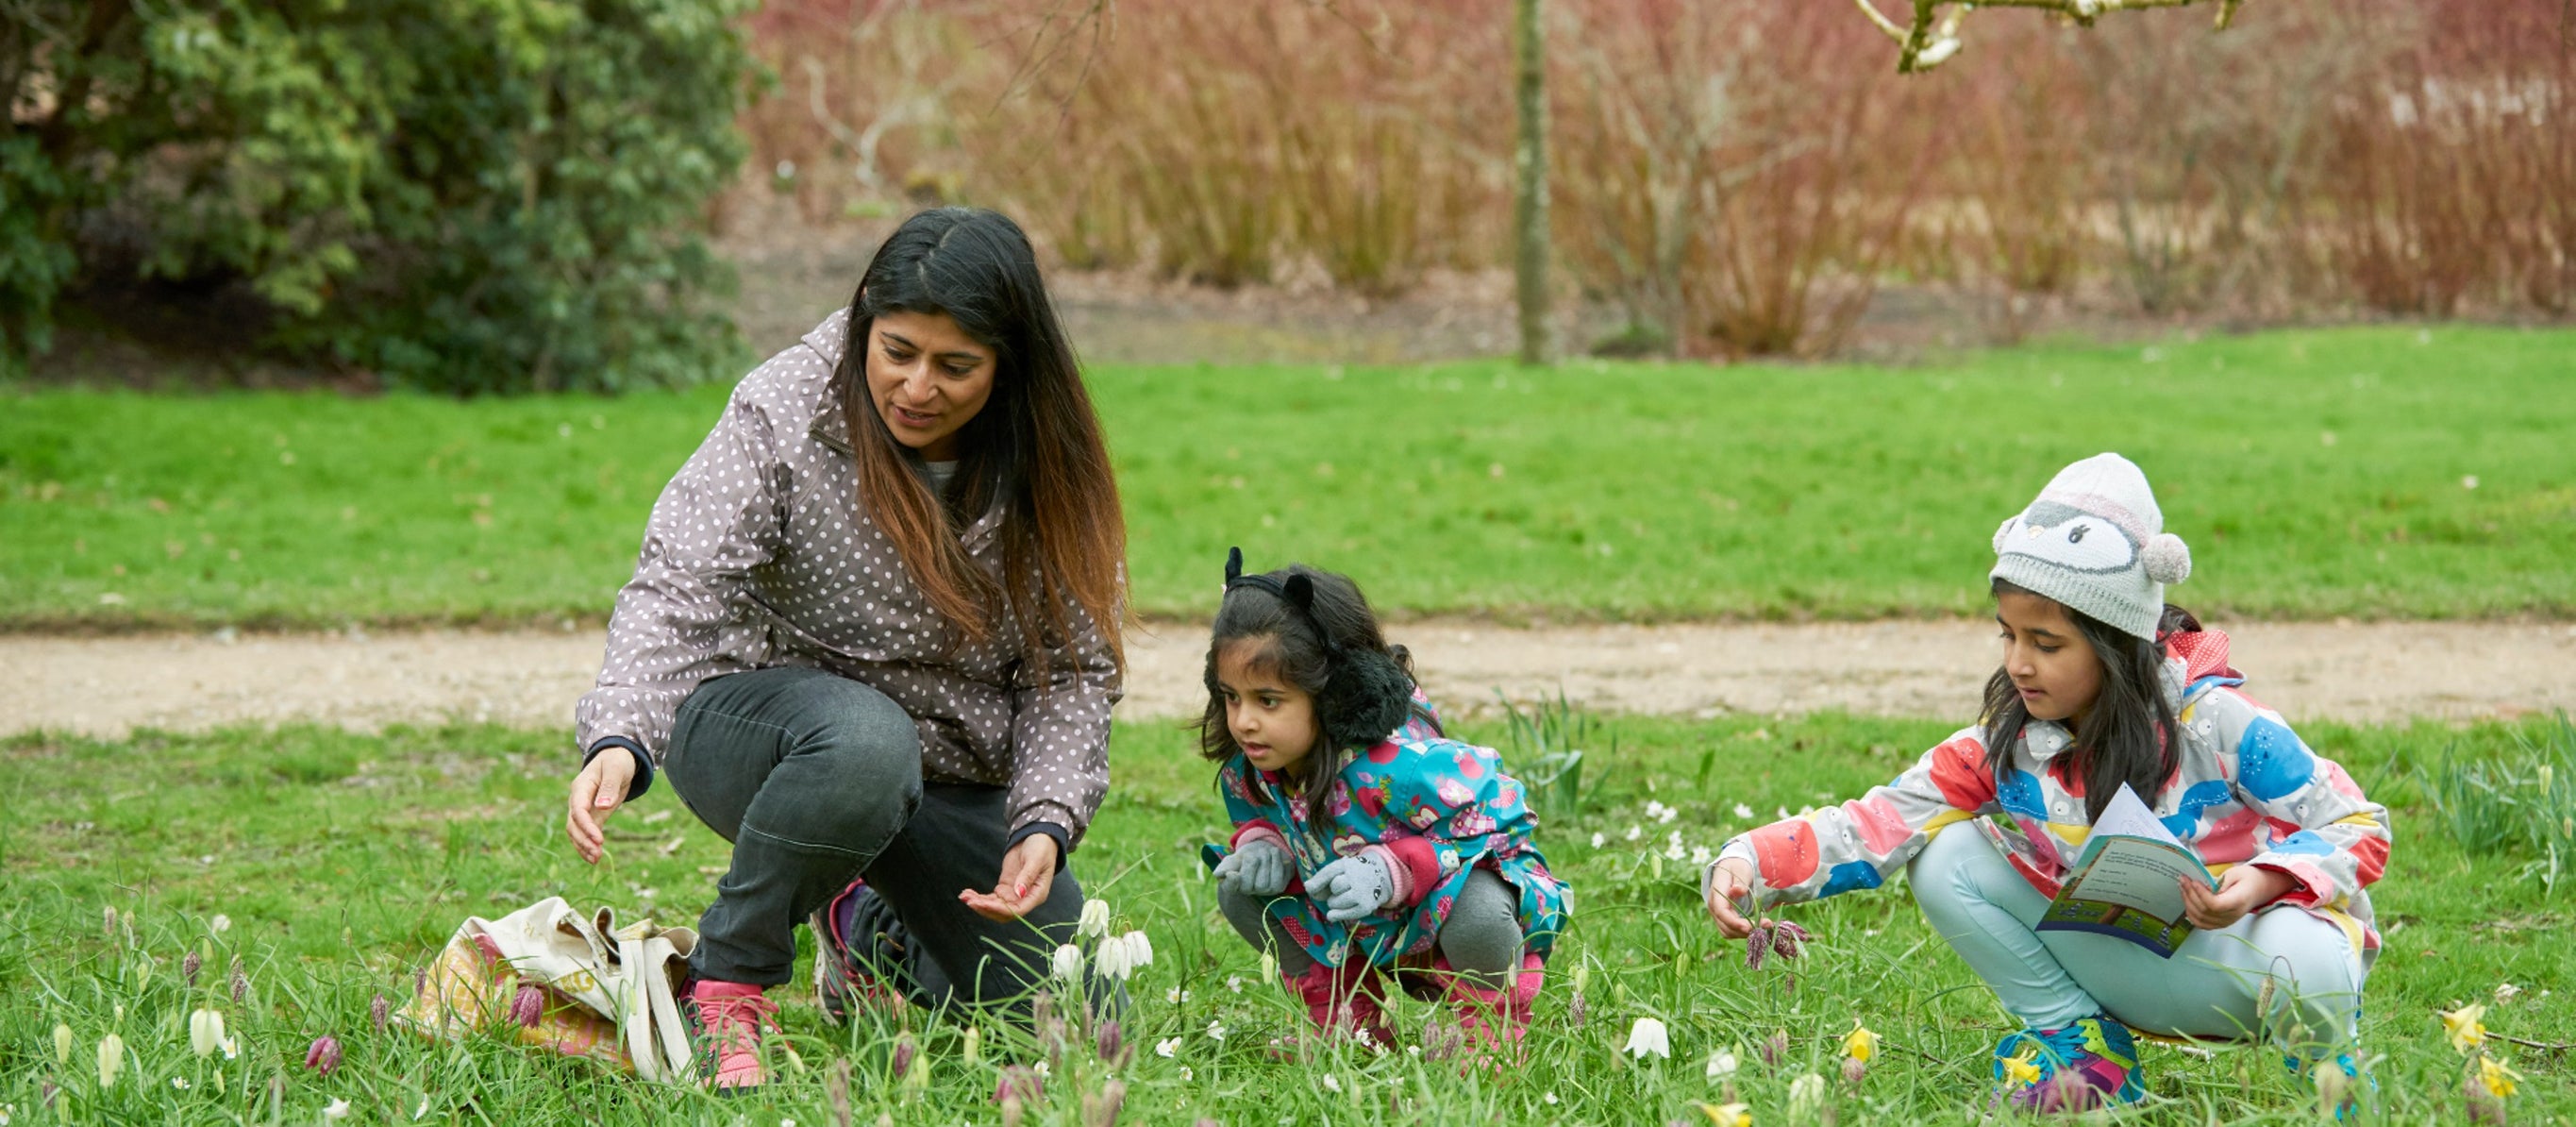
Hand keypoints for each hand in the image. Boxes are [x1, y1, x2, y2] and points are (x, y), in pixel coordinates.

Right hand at [566, 751, 636, 864]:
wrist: (618, 757)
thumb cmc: (617, 760)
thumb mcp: (616, 769)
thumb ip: (609, 786)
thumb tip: (602, 805)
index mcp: (581, 787)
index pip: (578, 810)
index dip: (586, 826)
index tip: (599, 840)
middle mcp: (577, 799)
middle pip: (573, 824)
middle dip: (583, 840)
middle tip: (597, 854)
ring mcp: (583, 808)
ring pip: (576, 831)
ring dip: (583, 846)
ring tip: (595, 860)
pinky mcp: (592, 815)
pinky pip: (585, 833)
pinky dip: (587, 845)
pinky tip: (594, 858)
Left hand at [958, 833, 1060, 921]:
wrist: (1037, 837)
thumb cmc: (1041, 848)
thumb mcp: (1036, 859)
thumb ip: (1027, 876)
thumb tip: (1018, 893)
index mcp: (1037, 895)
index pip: (1018, 910)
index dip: (1000, 909)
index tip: (983, 903)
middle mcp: (1025, 899)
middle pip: (1004, 913)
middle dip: (986, 908)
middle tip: (970, 900)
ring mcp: (1014, 894)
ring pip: (995, 907)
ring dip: (980, 904)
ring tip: (964, 896)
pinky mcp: (1005, 888)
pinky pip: (991, 899)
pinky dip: (979, 898)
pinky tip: (967, 893)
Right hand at [1212, 839, 1291, 896]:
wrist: (1265, 853)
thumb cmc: (1245, 859)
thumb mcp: (1233, 860)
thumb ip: (1226, 866)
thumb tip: (1218, 875)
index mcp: (1232, 885)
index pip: (1230, 888)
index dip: (1232, 882)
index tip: (1232, 874)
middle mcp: (1248, 891)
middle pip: (1248, 881)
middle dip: (1251, 861)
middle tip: (1253, 854)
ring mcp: (1264, 891)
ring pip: (1263, 877)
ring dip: (1265, 858)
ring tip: (1264, 852)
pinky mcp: (1279, 887)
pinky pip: (1277, 874)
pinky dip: (1276, 859)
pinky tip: (1274, 853)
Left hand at [1308, 852, 1395, 922]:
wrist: (1383, 876)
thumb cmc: (1355, 873)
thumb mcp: (1340, 869)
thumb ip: (1323, 878)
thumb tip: (1308, 888)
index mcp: (1347, 864)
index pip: (1329, 872)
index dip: (1318, 882)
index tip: (1309, 889)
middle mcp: (1356, 877)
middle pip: (1333, 887)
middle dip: (1332, 891)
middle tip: (1341, 889)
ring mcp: (1361, 892)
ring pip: (1335, 903)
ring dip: (1334, 903)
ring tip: (1344, 898)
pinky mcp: (1365, 907)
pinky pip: (1343, 915)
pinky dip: (1336, 915)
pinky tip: (1333, 914)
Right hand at [1703, 857, 1757, 938]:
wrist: (1732, 868)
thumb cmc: (1737, 867)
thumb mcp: (1740, 869)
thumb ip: (1740, 880)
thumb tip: (1738, 890)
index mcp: (1716, 892)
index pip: (1721, 911)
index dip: (1734, 922)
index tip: (1750, 927)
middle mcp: (1714, 906)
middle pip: (1725, 925)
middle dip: (1745, 930)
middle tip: (1767, 925)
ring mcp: (1717, 914)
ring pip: (1728, 932)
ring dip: (1745, 933)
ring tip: (1765, 926)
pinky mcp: (1724, 918)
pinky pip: (1731, 931)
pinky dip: (1743, 932)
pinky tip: (1757, 927)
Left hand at [2180, 865, 2295, 929]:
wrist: (2260, 889)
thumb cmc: (2249, 879)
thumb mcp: (2237, 873)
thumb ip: (2220, 881)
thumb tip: (2202, 886)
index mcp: (2238, 901)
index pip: (2216, 905)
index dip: (2201, 894)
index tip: (2193, 881)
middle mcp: (2232, 915)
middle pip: (2205, 911)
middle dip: (2190, 894)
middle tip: (2183, 879)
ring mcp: (2226, 921)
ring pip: (2200, 919)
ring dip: (2188, 902)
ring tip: (2183, 887)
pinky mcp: (2220, 923)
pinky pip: (2201, 924)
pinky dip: (2191, 913)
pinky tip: (2187, 900)